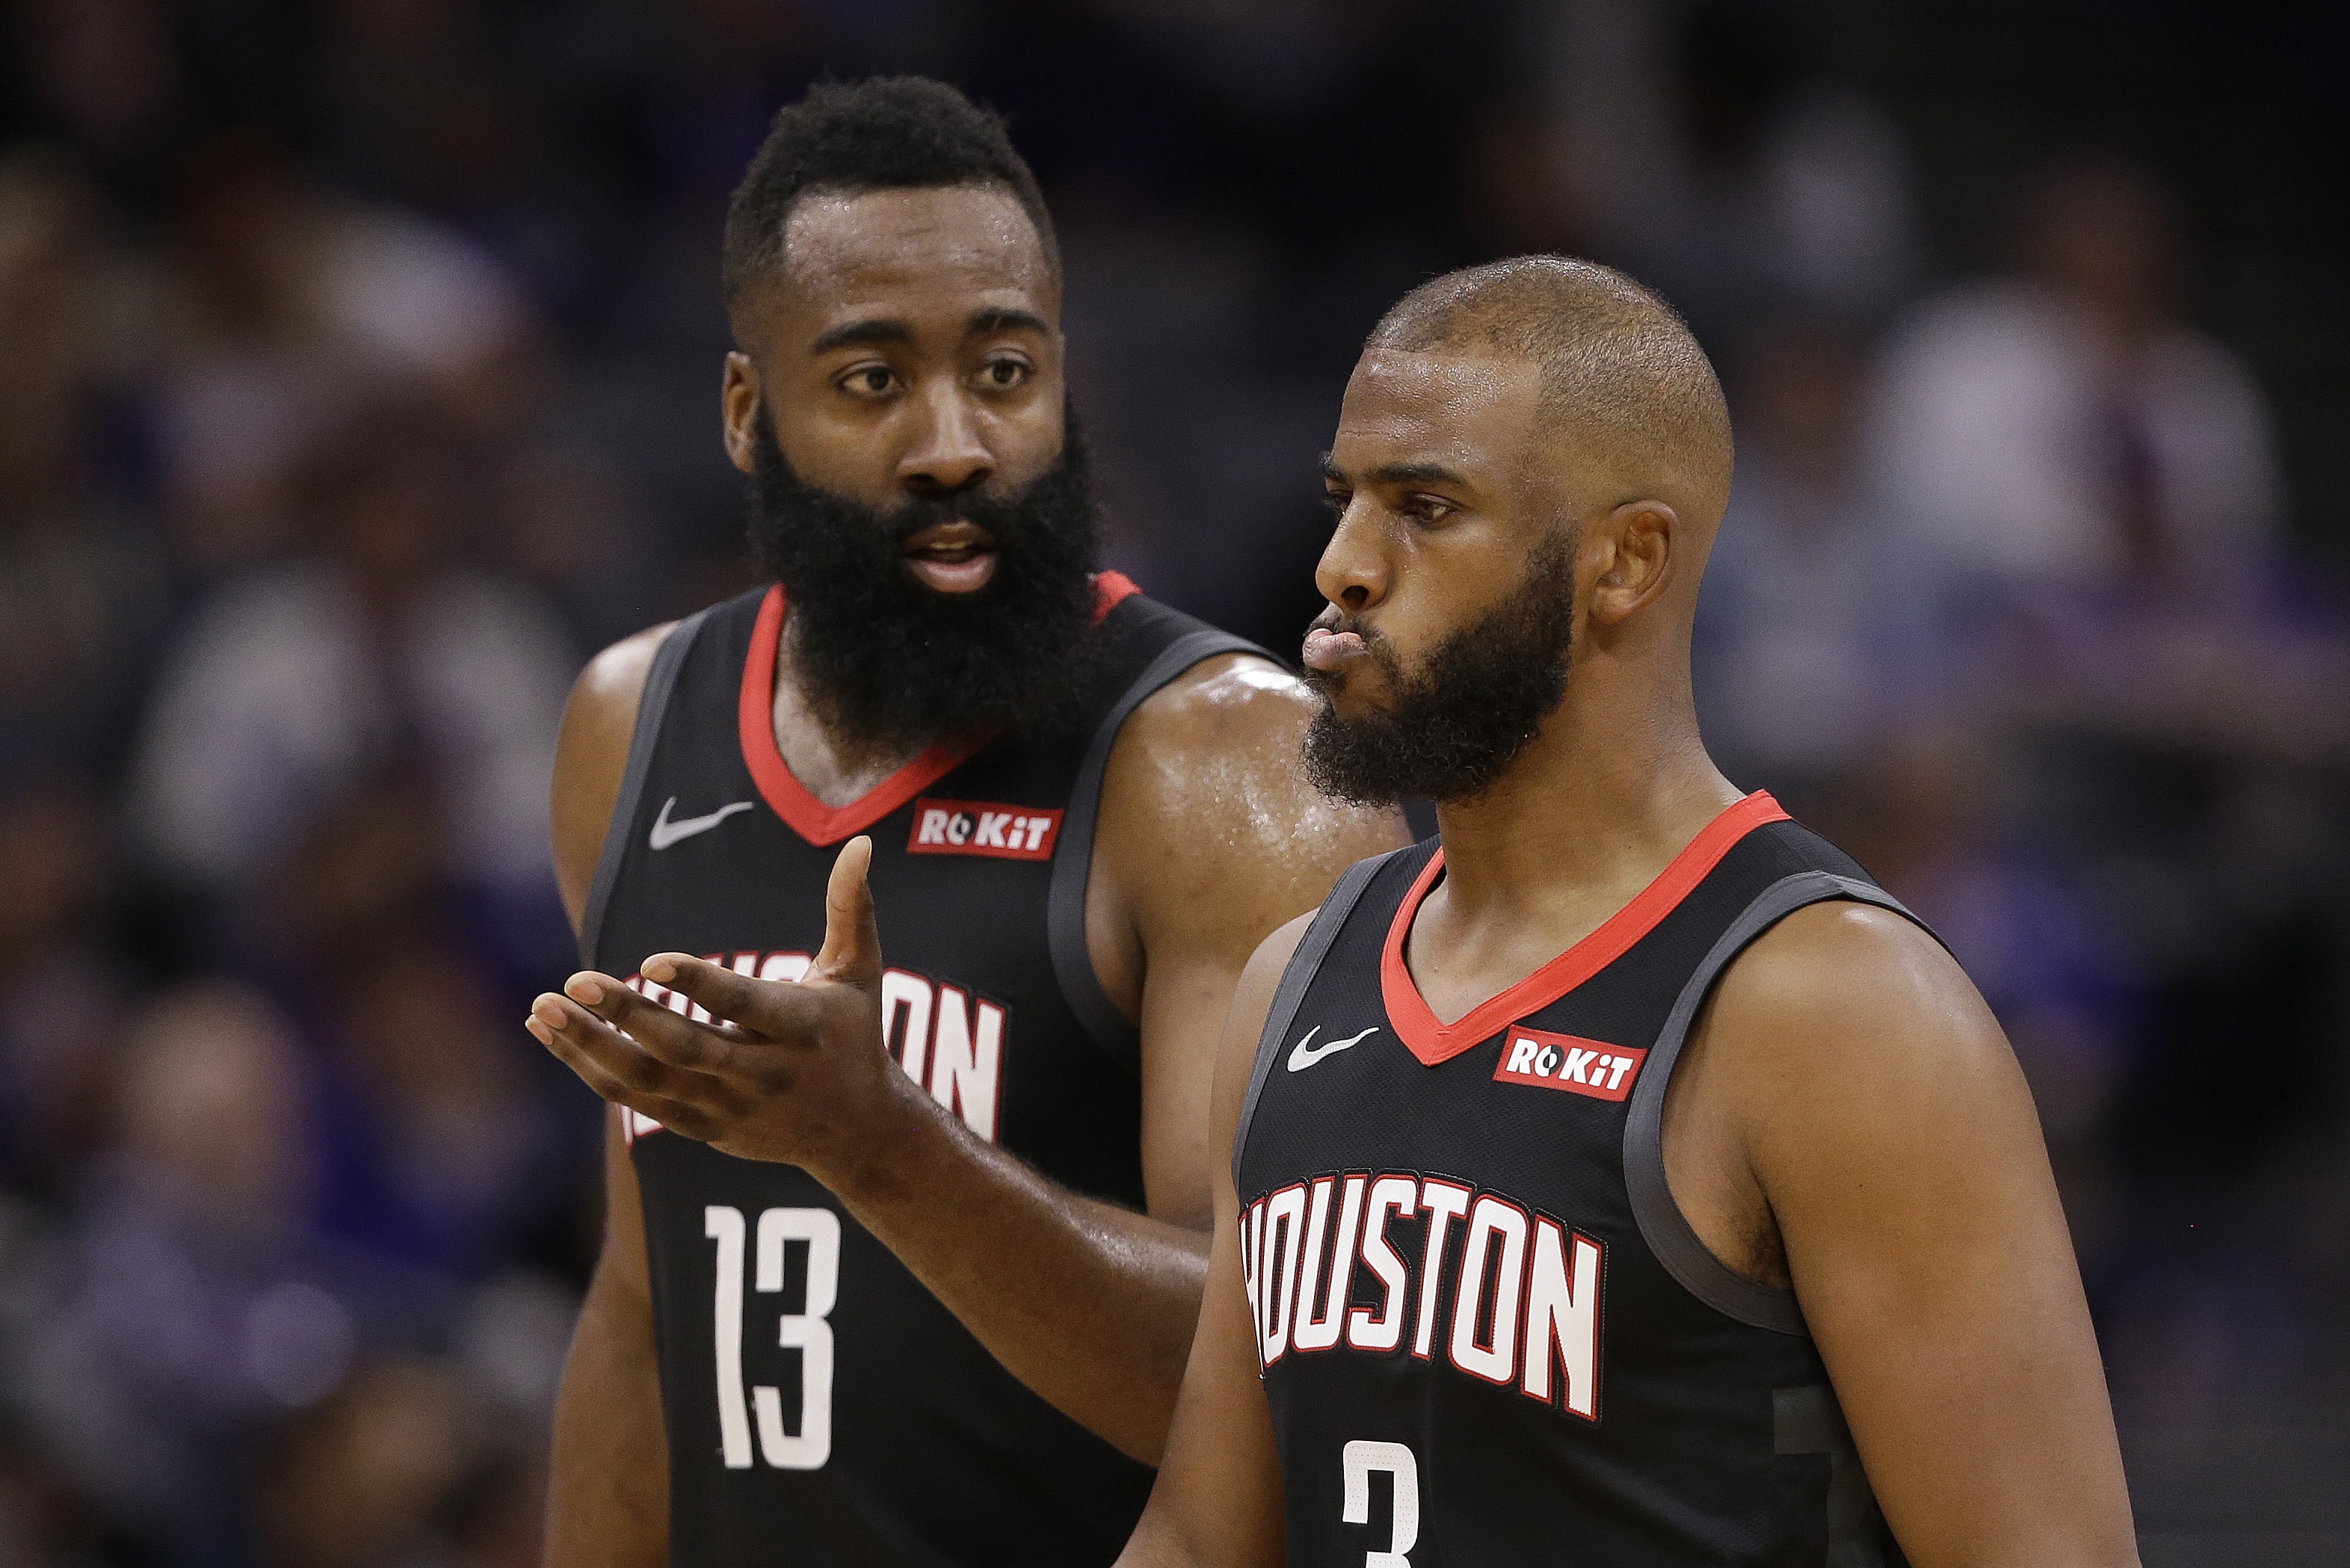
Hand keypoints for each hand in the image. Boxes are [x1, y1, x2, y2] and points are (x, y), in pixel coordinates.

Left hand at [525, 836, 916, 1180]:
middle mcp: (762, 1075)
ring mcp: (727, 1108)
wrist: (856, 1133)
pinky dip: (588, 1069)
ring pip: (648, 1082)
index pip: (745, 1007)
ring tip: (542, 1008)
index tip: (651, 961)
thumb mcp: (859, 972)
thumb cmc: (853, 1034)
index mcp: (801, 1030)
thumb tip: (862, 843)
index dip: (700, 986)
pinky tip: (549, 1033)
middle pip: (687, 1050)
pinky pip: (635, 1100)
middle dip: (630, 1017)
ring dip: (591, 1047)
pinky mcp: (700, 1127)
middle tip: (576, 981)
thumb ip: (851, 908)